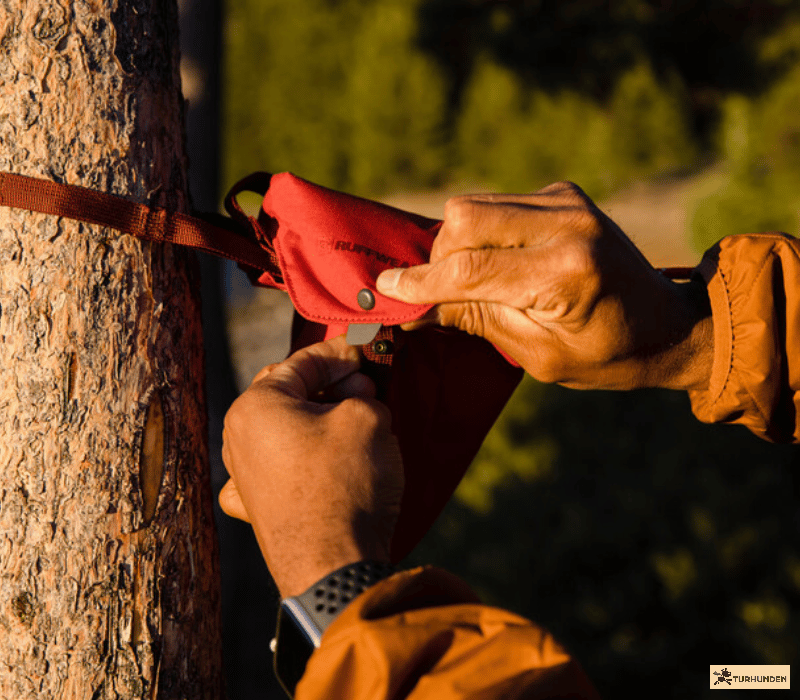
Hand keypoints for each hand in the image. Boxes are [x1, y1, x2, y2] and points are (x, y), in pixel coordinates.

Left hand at [219, 336, 403, 597]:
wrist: (335, 566)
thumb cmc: (347, 483)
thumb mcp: (368, 417)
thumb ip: (362, 393)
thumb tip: (359, 398)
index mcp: (255, 406)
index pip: (302, 363)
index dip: (340, 354)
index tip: (364, 352)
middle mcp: (238, 438)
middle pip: (288, 394)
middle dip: (329, 386)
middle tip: (366, 389)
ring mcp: (242, 476)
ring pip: (284, 430)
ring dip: (319, 420)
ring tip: (356, 423)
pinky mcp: (256, 509)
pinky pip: (276, 468)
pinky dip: (299, 457)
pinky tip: (317, 461)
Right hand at [377, 182, 711, 390]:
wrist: (667, 324)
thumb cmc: (606, 354)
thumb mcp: (539, 354)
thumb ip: (477, 319)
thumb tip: (417, 308)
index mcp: (565, 272)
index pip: (469, 268)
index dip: (419, 281)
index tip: (384, 289)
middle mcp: (567, 223)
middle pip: (463, 219)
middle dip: (436, 257)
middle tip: (434, 294)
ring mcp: (566, 201)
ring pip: (474, 205)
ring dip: (456, 243)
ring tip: (466, 282)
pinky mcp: (563, 193)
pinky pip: (495, 203)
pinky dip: (479, 232)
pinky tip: (493, 263)